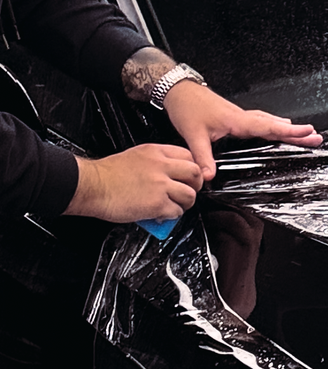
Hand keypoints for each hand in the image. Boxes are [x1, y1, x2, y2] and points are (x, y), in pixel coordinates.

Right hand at [66, 143, 203, 225]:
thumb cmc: (106, 175)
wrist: (91, 186)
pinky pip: (176, 211)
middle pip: (195, 173)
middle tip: (188, 192)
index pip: (188, 155)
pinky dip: (172, 216)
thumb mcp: (134, 156)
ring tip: (175, 206)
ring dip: (185, 204)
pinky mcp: (157, 203)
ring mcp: (160, 184)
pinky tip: (162, 215)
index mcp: (155, 152)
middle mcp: (160, 166)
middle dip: (195, 185)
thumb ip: (155, 163)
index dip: (191, 168)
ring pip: (190, 195)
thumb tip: (169, 175)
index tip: (189, 177)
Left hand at [162, 79, 322, 182]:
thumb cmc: (186, 106)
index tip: (308, 132)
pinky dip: (271, 123)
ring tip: (300, 131)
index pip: (269, 127)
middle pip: (274, 124)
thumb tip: (209, 176)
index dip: (289, 131)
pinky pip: (259, 120)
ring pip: (268, 121)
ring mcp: (238, 115)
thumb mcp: (193, 134)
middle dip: (296, 131)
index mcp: (237, 120)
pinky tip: (272, 126)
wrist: (177, 89)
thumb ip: (203, 156)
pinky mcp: (233, 116)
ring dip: (285, 126)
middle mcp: (241, 117)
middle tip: (315, 135)